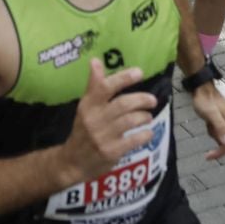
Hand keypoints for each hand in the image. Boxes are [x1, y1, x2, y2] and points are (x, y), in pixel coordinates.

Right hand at [59, 58, 157, 183]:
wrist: (72, 162)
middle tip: (152, 100)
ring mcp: (103, 137)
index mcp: (87, 105)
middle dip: (142, 99)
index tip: (139, 72)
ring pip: (131, 121)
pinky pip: (134, 140)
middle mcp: (94, 119)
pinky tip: (148, 133)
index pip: (105, 87)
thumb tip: (95, 60)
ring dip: (144, 116)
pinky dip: (145, 134)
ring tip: (147, 116)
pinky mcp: (111, 152)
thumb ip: (94, 86)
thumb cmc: (82, 130)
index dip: (123, 78)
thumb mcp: (84, 107)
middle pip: (123, 104)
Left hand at [189, 82, 224, 161]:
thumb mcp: (211, 115)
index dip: (220, 152)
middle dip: (217, 140)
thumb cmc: (205, 101)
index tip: (208, 156)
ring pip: (224, 140)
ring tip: (209, 122)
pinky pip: (221, 135)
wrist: (202, 90)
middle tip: (208, 127)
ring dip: (214, 135)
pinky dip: (213, 131)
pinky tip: (210, 122)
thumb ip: (220, 128)